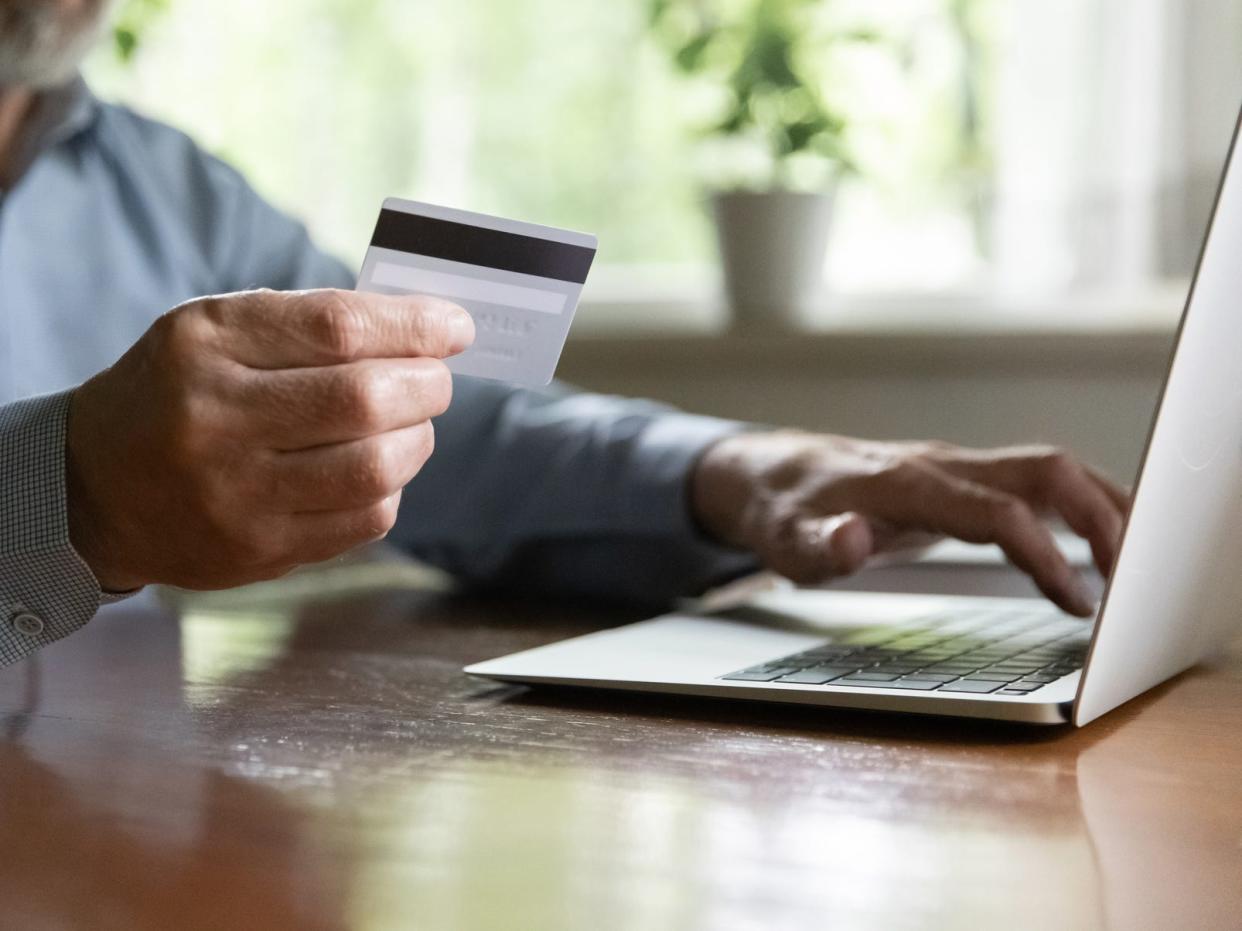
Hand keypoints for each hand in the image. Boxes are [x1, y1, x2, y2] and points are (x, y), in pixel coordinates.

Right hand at [65, 289, 473, 590]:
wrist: (95, 487)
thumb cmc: (178, 392)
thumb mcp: (216, 331)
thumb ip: (310, 323)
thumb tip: (423, 330)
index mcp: (206, 345)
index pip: (337, 328)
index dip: (414, 326)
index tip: (454, 328)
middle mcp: (214, 419)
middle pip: (365, 400)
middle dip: (426, 386)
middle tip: (434, 380)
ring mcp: (235, 494)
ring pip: (374, 467)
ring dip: (417, 440)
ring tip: (409, 424)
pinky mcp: (257, 551)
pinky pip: (364, 520)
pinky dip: (390, 488)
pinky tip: (376, 469)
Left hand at [689, 431, 1130, 615]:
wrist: (775, 472)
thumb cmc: (785, 511)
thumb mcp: (785, 540)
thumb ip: (819, 545)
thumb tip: (850, 541)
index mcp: (907, 484)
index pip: (997, 513)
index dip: (1044, 554)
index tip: (1079, 601)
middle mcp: (942, 466)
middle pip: (1046, 472)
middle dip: (1101, 518)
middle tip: (1131, 582)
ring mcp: (957, 467)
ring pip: (1051, 469)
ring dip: (1102, 507)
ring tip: (1135, 565)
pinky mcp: (963, 478)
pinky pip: (1036, 481)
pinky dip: (1079, 505)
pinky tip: (1101, 540)